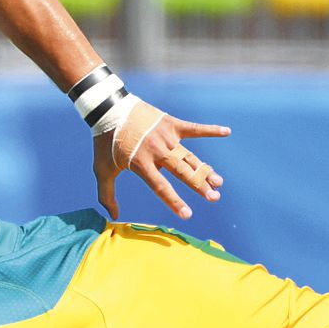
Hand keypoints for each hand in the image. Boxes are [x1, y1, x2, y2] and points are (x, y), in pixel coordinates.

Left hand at [94, 100, 230, 218]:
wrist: (108, 111)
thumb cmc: (105, 143)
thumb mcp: (101, 169)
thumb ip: (106, 194)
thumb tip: (112, 216)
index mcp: (140, 163)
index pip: (161, 187)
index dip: (174, 202)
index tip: (187, 215)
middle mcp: (156, 151)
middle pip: (182, 172)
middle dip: (199, 185)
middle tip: (214, 198)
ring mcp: (165, 136)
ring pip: (189, 156)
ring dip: (204, 169)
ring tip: (218, 182)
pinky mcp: (170, 123)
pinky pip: (194, 128)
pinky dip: (210, 129)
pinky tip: (227, 131)